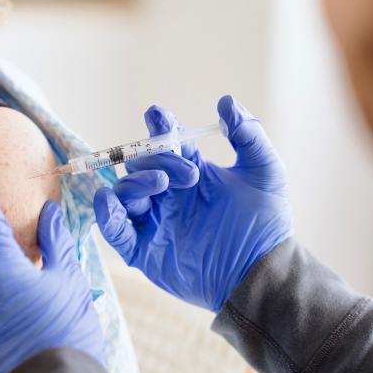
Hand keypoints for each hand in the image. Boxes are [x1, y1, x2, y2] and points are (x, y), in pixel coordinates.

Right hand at [94, 95, 292, 311]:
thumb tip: (227, 102)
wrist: (262, 271)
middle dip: (157, 161)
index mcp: (190, 172)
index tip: (157, 115)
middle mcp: (168, 194)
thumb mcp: (265, 173)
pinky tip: (110, 203)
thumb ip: (249, 135)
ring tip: (162, 187)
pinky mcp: (144, 250)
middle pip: (140, 164)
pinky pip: (114, 230)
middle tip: (190, 174)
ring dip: (136, 183)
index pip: (165, 142)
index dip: (158, 126)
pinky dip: (106, 215)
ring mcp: (154, 221)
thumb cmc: (266, 224)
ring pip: (124, 192)